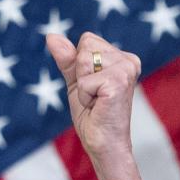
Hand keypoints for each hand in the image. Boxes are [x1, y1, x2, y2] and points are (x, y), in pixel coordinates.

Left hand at [45, 32, 140, 162]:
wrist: (103, 145)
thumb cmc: (92, 116)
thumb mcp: (76, 82)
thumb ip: (67, 59)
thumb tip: (51, 35)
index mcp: (123, 57)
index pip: (87, 40)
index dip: (80, 66)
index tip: (92, 87)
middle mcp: (129, 60)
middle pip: (86, 44)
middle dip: (80, 73)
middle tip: (93, 96)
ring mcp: (126, 69)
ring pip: (84, 60)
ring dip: (82, 85)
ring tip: (96, 100)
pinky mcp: (118, 82)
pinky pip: (84, 80)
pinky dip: (84, 95)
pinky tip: (97, 105)